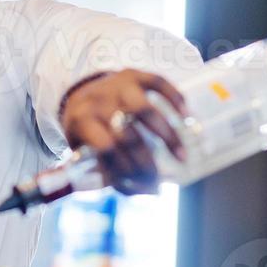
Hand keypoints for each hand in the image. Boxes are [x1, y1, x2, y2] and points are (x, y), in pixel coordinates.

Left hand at [60, 70, 187, 194]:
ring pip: (143, 109)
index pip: (105, 147)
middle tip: (161, 178)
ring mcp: (116, 85)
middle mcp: (98, 101)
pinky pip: (158, 82)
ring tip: (182, 155)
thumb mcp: (84, 152)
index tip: (138, 183)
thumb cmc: (87, 131)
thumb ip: (111, 174)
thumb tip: (150, 192)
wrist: (80, 94)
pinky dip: (175, 98)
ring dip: (166, 135)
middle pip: (126, 134)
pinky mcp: (133, 74)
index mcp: (81, 121)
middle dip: (146, 161)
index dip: (124, 168)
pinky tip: (187, 115)